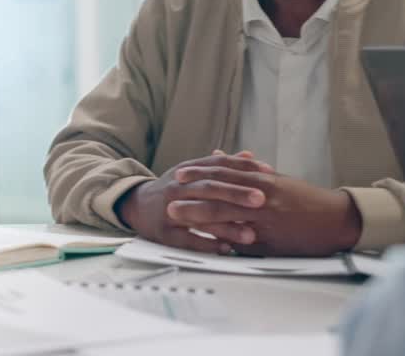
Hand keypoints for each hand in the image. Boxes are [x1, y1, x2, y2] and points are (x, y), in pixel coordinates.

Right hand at [115, 153, 274, 253]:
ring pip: (200, 215)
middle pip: (209, 188)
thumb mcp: (193, 172)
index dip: (242, 168)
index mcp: (188, 171)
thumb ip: (221, 165)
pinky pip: (187, 239)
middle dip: (236, 193)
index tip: (268, 172)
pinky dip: (207, 244)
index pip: (217, 165)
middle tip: (261, 199)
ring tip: (250, 234)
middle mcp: (178, 187)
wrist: (136, 205)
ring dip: (226, 225)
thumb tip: (250, 155)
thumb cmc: (173, 189)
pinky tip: (226, 249)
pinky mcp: (164, 232)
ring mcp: (169, 209)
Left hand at [168, 164, 361, 255]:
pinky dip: (222, 237)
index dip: (200, 173)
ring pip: (226, 214)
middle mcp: (262, 195)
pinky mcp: (271, 238)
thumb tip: (218, 154)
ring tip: (178, 215)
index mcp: (262, 179)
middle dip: (192, 195)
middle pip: (220, 193)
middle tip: (170, 195)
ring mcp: (266, 217)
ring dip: (199, 215)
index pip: (224, 173)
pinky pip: (242, 238)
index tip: (180, 174)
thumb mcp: (275, 179)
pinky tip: (205, 239)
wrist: (336, 218)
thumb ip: (245, 169)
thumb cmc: (304, 198)